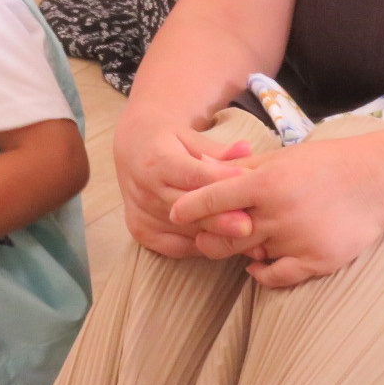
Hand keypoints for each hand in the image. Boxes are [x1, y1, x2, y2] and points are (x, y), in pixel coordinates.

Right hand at [112, 112, 250, 257]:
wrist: (134, 149)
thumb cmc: (170, 141)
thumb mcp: (191, 138)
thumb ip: (218, 151)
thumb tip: (246, 148)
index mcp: (156, 160)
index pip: (192, 175)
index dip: (220, 181)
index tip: (248, 185)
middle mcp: (144, 188)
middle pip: (188, 208)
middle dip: (219, 218)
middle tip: (249, 226)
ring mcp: (141, 212)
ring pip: (184, 230)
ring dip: (215, 236)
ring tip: (246, 240)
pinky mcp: (140, 231)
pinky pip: (175, 247)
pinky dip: (200, 246)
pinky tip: (222, 243)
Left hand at [167, 137, 383, 287]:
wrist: (376, 182)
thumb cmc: (324, 165)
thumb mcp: (280, 158)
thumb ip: (240, 169)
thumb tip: (198, 167)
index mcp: (267, 183)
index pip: (213, 198)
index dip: (189, 208)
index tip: (175, 213)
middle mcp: (278, 213)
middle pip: (223, 237)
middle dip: (210, 238)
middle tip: (208, 234)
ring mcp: (297, 240)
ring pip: (249, 256)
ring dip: (242, 251)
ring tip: (250, 239)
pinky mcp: (315, 261)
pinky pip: (274, 277)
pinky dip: (262, 274)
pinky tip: (260, 264)